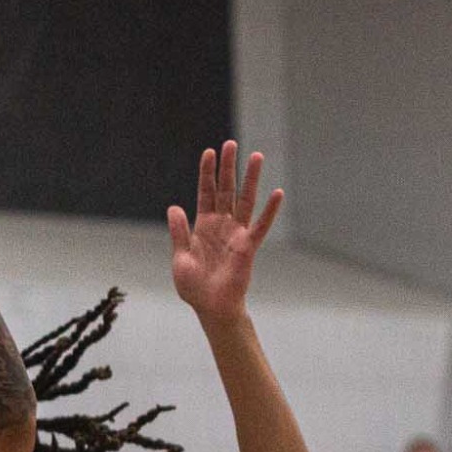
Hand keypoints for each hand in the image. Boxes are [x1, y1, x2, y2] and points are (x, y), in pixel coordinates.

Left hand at [169, 141, 283, 322]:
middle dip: (228, 167)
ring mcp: (236, 233)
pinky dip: (269, 210)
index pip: (206, 192)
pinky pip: (260, 225)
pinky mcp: (248, 246)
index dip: (207, 173)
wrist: (210, 307)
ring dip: (250, 179)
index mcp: (203, 225)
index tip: (209, 152)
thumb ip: (179, 232)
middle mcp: (221, 225)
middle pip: (226, 189)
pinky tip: (277, 193)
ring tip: (256, 155)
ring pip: (245, 200)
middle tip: (230, 144)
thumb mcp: (181, 257)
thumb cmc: (194, 286)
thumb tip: (174, 207)